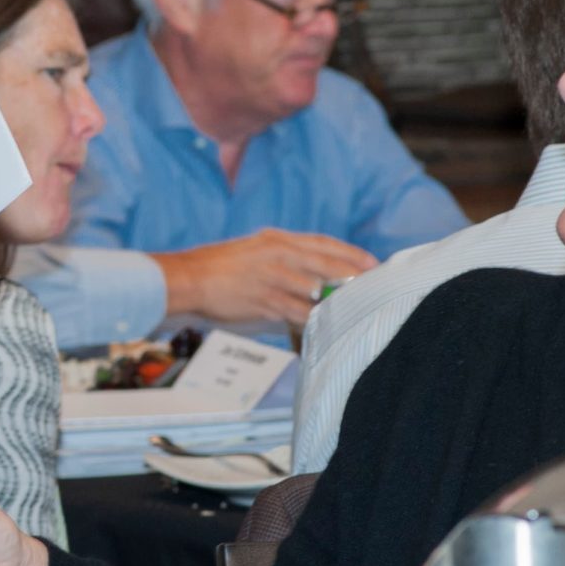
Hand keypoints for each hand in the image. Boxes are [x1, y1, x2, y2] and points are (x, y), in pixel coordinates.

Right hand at [154, 229, 377, 327]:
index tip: (371, 263)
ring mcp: (272, 278)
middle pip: (327, 264)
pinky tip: (327, 325)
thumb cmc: (220, 267)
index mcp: (277, 240)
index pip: (323, 243)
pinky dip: (314, 319)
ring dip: (338, 300)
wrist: (188, 278)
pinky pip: (298, 312)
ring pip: (316, 289)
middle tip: (376, 287)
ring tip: (357, 308)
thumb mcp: (256, 250)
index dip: (350, 253)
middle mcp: (278, 255)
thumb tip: (313, 273)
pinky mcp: (264, 300)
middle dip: (354, 276)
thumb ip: (284, 258)